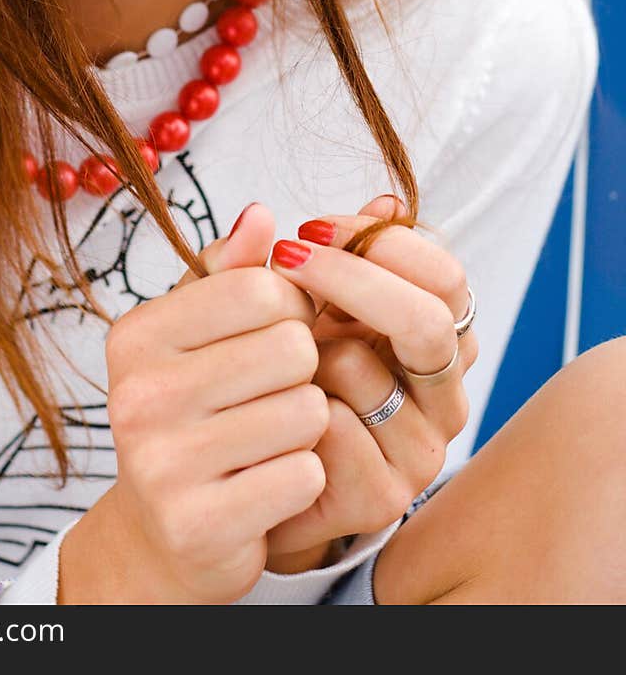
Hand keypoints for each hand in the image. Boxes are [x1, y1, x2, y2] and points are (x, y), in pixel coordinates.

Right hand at [94, 203, 327, 603]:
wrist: (165, 533)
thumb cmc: (192, 412)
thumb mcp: (198, 332)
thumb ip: (230, 270)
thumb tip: (261, 213)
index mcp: (136, 336)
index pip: (261, 288)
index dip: (293, 306)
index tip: (277, 331)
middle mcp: (138, 396)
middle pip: (293, 348)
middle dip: (303, 371)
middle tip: (272, 393)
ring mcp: (163, 465)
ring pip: (307, 412)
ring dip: (306, 427)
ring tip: (269, 437)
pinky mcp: (199, 525)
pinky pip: (305, 475)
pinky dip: (303, 478)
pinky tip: (267, 482)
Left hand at [262, 196, 477, 565]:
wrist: (245, 469)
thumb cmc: (272, 369)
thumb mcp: (289, 297)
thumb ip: (335, 246)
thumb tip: (386, 195)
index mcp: (435, 334)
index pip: (444, 275)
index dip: (381, 240)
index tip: (312, 227)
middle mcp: (442, 391)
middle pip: (427, 319)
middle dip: (348, 277)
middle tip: (285, 257)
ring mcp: (419, 447)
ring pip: (365, 368)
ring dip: (303, 349)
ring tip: (270, 353)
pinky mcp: (382, 495)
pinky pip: (332, 425)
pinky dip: (290, 404)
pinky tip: (269, 408)